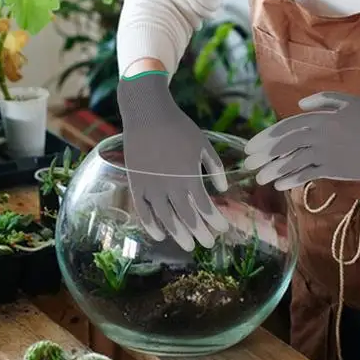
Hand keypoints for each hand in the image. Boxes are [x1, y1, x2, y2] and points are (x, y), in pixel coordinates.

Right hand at [117, 72, 229, 250]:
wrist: (147, 113)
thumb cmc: (179, 127)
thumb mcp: (203, 144)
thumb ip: (215, 167)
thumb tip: (223, 189)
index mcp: (189, 175)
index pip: (204, 206)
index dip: (214, 220)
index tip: (222, 229)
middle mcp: (170, 184)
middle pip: (186, 217)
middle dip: (199, 233)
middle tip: (208, 244)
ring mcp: (151, 186)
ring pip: (165, 218)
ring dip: (178, 234)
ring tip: (188, 246)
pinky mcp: (136, 183)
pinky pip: (143, 210)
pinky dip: (151, 225)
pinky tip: (160, 235)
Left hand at [244, 92, 359, 189]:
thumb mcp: (351, 102)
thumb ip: (324, 100)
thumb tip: (300, 106)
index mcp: (322, 118)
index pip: (286, 127)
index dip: (266, 138)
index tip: (251, 146)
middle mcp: (321, 135)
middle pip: (285, 145)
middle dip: (263, 155)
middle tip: (246, 163)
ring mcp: (327, 154)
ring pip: (293, 161)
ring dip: (274, 170)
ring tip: (259, 179)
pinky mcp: (335, 170)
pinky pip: (309, 174)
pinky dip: (293, 179)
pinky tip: (280, 185)